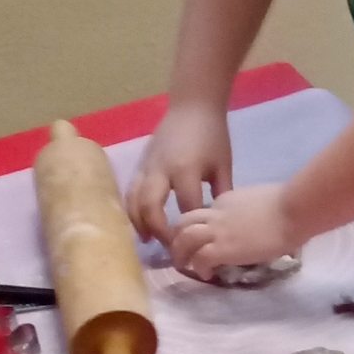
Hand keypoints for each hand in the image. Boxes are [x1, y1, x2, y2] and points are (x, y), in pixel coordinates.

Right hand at [127, 102, 232, 244]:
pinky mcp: (140, 164)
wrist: (192, 105)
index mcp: (186, 170)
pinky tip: (142, 223)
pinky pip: (130, 191)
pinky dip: (133, 210)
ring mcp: (146, 166)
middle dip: (158, 231)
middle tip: (170, 248)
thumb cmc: (213, 134)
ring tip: (150, 240)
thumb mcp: (223, 165)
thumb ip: (222, 194)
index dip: (190, 229)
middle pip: (149, 208)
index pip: (186, 208)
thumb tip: (220, 224)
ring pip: (133, 201)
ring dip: (140, 223)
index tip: (196, 245)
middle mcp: (161, 170)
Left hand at [169, 183, 297, 278]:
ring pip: (183, 239)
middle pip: (183, 222)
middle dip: (178, 238)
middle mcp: (216, 212)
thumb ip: (252, 211)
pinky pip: (200, 258)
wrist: (294, 209)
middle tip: (184, 254)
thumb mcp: (262, 202)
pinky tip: (207, 274)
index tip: (206, 241)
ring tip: (187, 267)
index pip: (203, 214)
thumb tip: (258, 223)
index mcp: (227, 200)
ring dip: (181, 254)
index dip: (200, 228)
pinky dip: (199, 267)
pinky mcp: (223, 248)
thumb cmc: (290, 204)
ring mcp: (218, 230)